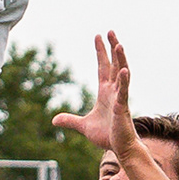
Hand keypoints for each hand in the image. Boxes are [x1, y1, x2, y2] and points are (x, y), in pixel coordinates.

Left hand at [51, 29, 135, 153]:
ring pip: (122, 74)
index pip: (103, 67)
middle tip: (110, 31)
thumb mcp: (83, 126)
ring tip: (118, 44)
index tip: (98, 36)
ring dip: (120, 59)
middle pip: (114, 64)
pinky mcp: (123, 107)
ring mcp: (120, 97)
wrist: (120, 148)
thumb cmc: (107, 136)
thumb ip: (70, 120)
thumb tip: (54, 119)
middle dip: (112, 47)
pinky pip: (124, 91)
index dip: (101, 52)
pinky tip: (123, 69)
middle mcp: (114, 91)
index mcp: (106, 92)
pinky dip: (124, 80)